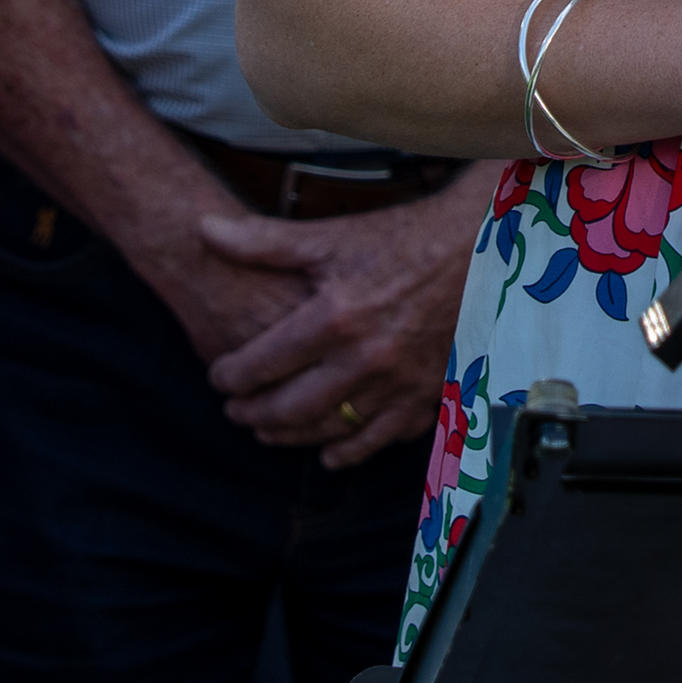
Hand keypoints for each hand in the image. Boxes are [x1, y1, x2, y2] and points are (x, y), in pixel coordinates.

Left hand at [201, 175, 490, 465]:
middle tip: (234, 412)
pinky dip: (352, 450)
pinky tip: (331, 452)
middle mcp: (365, 358)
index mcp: (334, 318)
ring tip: (267, 431)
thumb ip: (263, 242)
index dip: (229, 376)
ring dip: (292, 436)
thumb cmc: (400, 240)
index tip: (217, 377)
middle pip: (291, 407)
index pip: (262, 364)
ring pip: (331, 429)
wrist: (478, 249)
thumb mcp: (330, 237)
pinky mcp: (428, 393)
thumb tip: (203, 230)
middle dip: (253, 414)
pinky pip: (383, 437)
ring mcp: (399, 382)